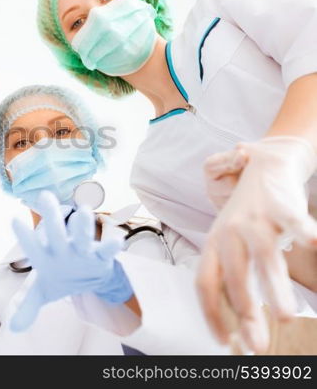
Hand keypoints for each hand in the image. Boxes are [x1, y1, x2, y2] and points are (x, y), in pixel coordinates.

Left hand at [10, 191, 130, 331]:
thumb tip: (15, 327)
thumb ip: (28, 306)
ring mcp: (82, 250)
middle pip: (56, 232)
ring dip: (83, 225)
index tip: (13, 220)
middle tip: (45, 196)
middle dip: (51, 216)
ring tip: (83, 212)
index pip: (32, 246)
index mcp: (45, 256)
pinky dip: (111, 246)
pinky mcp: (100, 256)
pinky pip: (107, 250)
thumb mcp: (43, 292)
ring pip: (82, 235)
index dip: (24, 235)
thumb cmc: (60, 278)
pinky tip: (116, 241)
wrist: (86, 277)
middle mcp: (62, 248)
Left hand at [197, 136, 316, 352]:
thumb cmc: (248, 215)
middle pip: (234, 276)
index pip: (205, 282)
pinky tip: (312, 242)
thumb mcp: (230, 243)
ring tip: (286, 316)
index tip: (223, 341)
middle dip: (246, 313)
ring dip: (274, 288)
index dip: (212, 312)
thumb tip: (239, 321)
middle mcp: (229, 232)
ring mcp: (255, 219)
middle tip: (257, 344)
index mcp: (213, 244)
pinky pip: (292, 220)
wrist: (263, 166)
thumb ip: (233, 277)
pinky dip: (304, 231)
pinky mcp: (280, 206)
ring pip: (263, 257)